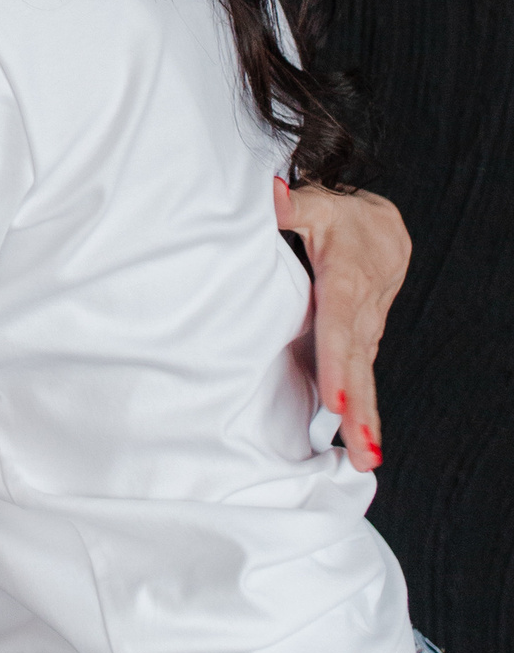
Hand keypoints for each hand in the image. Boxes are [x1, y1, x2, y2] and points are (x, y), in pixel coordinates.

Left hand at [277, 179, 408, 471]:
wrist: (381, 224)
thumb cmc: (338, 214)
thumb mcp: (317, 202)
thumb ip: (292, 203)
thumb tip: (272, 194)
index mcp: (346, 276)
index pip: (340, 323)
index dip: (337, 361)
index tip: (335, 399)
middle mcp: (362, 308)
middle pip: (359, 361)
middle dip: (360, 408)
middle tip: (360, 451)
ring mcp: (366, 326)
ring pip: (364, 372)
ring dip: (365, 416)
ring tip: (364, 457)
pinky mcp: (364, 337)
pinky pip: (362, 372)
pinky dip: (363, 406)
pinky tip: (360, 441)